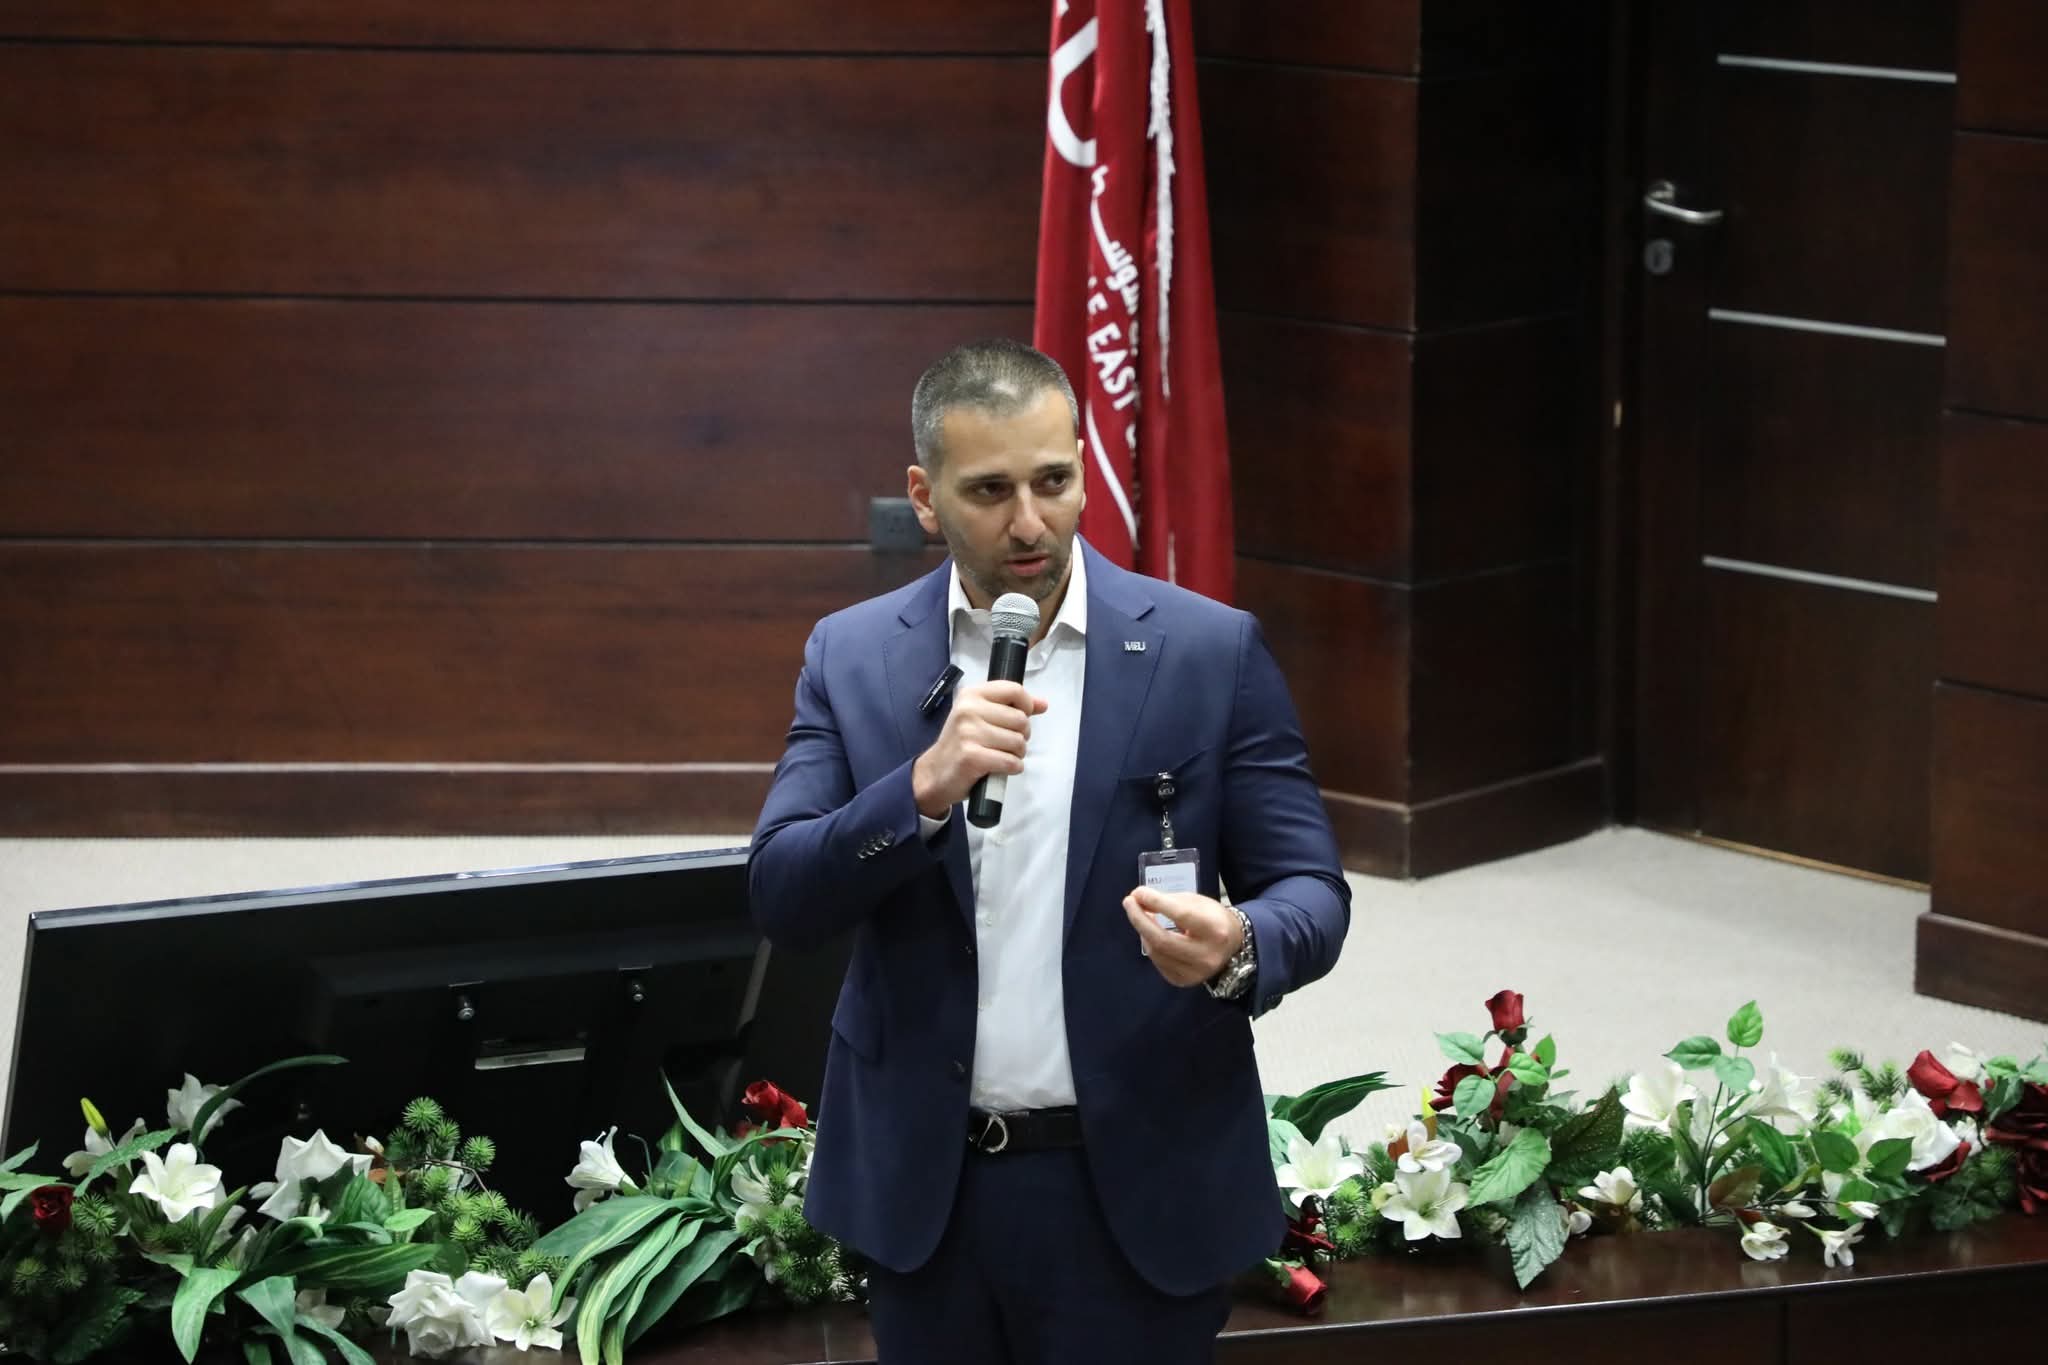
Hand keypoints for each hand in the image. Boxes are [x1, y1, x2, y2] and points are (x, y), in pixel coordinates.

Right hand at [911, 680, 1048, 817]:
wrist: (935, 773)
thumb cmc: (962, 743)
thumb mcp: (981, 717)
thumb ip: (1012, 707)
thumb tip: (1043, 704)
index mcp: (971, 694)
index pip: (1014, 690)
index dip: (1027, 706)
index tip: (1021, 718)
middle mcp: (968, 710)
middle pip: (1021, 719)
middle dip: (1021, 736)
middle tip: (1005, 743)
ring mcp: (969, 733)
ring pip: (1018, 742)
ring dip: (1016, 754)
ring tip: (1000, 756)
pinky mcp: (972, 756)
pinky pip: (1011, 761)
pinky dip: (1012, 768)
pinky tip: (1000, 768)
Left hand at [1122, 887, 1242, 987]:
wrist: (1233, 945)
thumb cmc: (1213, 918)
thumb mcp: (1197, 902)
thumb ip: (1169, 900)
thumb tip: (1138, 898)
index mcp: (1215, 930)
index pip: (1181, 915)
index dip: (1156, 902)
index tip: (1138, 892)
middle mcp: (1207, 955)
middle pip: (1163, 940)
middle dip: (1140, 920)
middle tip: (1128, 902)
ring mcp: (1195, 973)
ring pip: (1157, 952)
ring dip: (1143, 932)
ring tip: (1140, 916)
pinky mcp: (1184, 981)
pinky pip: (1158, 962)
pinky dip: (1150, 945)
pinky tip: (1150, 935)